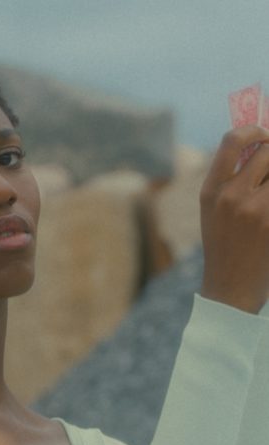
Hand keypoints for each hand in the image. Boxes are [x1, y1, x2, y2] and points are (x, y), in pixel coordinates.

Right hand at [200, 126, 268, 312]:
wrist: (229, 286)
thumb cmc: (222, 245)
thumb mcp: (212, 211)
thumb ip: (228, 180)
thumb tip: (260, 146)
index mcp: (211, 191)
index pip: (232, 140)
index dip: (254, 129)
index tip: (264, 135)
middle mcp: (231, 196)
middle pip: (268, 151)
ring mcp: (256, 210)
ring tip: (265, 194)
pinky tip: (266, 216)